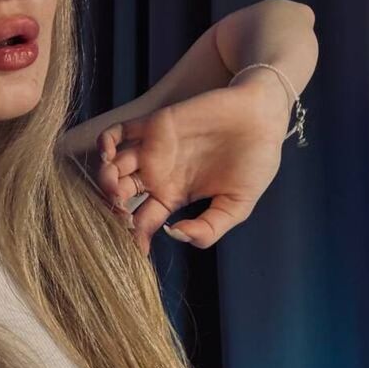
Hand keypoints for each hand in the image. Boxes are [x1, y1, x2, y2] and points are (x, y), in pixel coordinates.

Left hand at [94, 79, 290, 255]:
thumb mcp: (238, 204)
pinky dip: (106, 143)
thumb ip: (210, 227)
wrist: (262, 117)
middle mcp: (157, 174)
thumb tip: (178, 236)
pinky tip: (108, 155)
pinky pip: (118, 132)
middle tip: (119, 213)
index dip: (134, 235)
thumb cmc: (255, 161)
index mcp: (173, 195)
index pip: (143, 220)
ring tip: (114, 187)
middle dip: (113, 207)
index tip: (132, 249)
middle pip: (120, 194)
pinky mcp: (153, 124)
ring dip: (106, 178)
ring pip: (114, 166)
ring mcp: (152, 149)